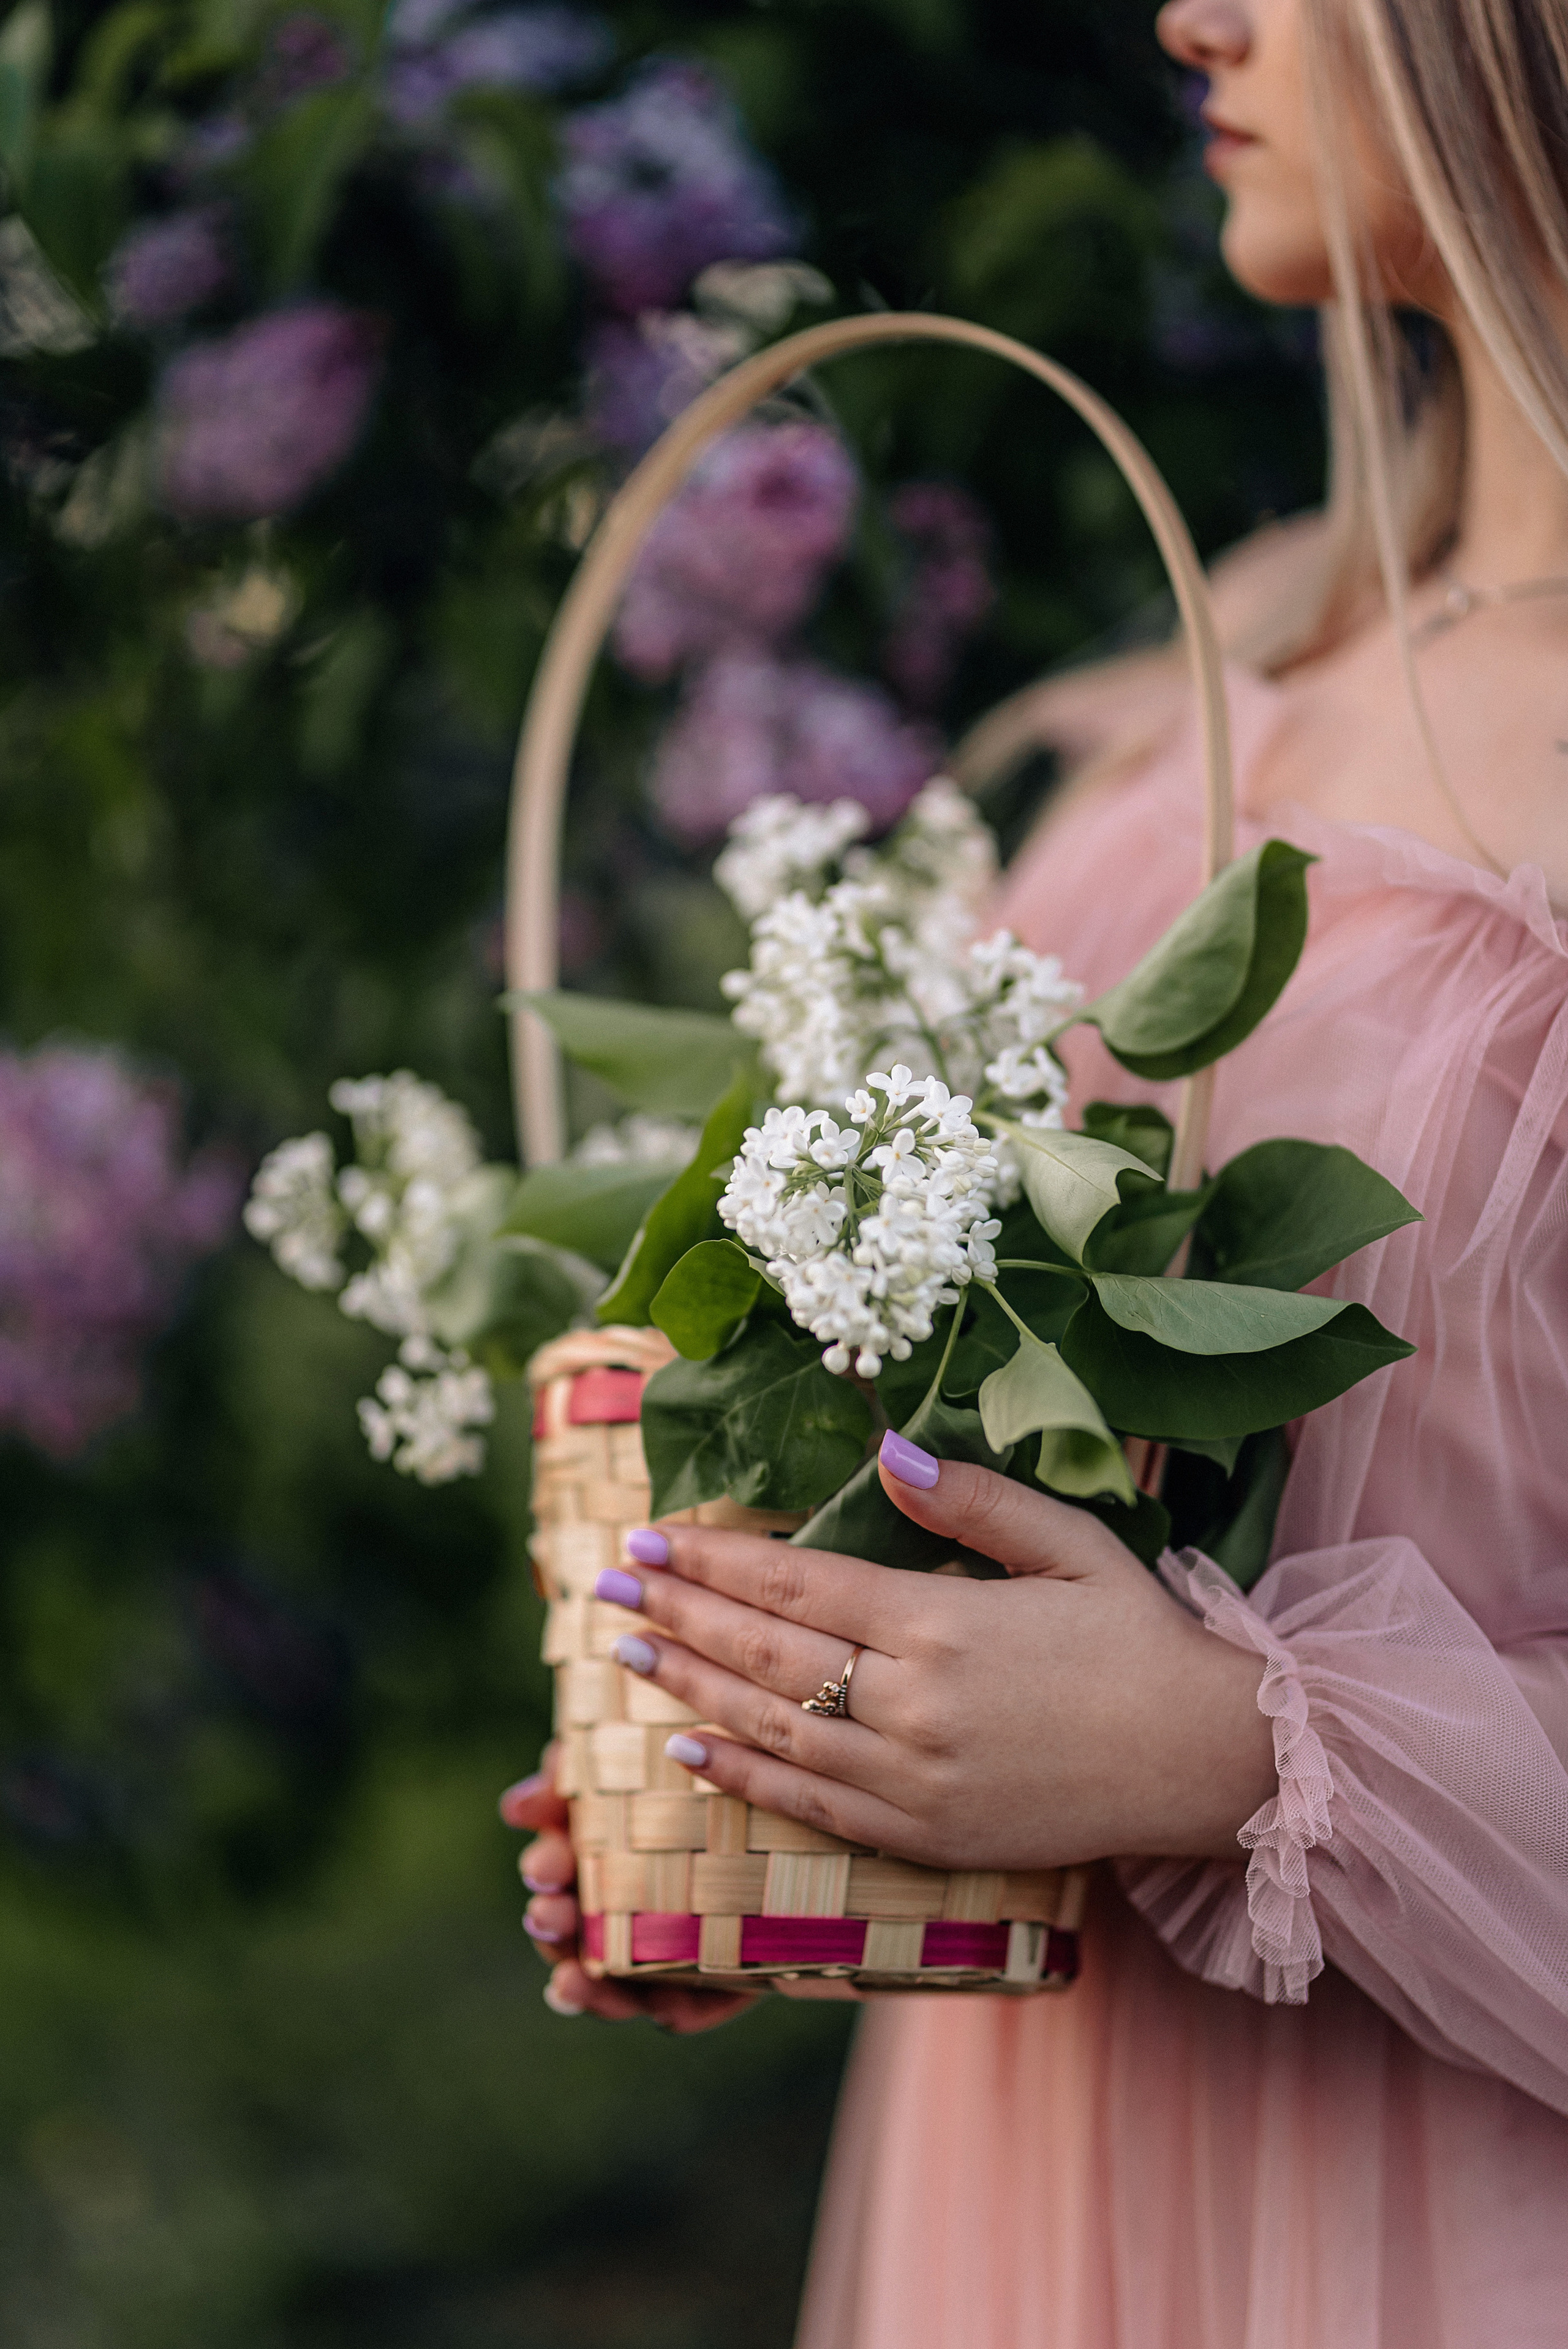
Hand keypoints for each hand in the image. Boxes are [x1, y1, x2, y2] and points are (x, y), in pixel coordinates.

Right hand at [497, 1745, 760, 2029]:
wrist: (805, 1809)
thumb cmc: (704, 1769)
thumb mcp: (640, 1755)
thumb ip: (581, 1769)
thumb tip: (515, 1806)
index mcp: (604, 1844)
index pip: (559, 1867)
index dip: (545, 1872)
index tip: (542, 1870)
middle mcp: (626, 1901)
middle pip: (576, 1929)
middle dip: (553, 1927)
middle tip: (547, 1916)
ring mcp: (668, 1943)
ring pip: (617, 1980)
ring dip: (589, 1985)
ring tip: (571, 1981)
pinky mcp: (719, 1974)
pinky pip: (694, 2004)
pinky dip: (676, 2008)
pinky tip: (666, 2008)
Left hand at [603, 1436, 1278, 1872]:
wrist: (1207, 1764)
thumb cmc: (1142, 1640)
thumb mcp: (1072, 1544)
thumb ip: (973, 1501)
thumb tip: (886, 1452)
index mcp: (944, 1624)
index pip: (798, 1588)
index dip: (715, 1561)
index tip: (649, 1538)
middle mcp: (914, 1706)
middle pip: (767, 1656)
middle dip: (679, 1613)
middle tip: (606, 1585)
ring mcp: (914, 1782)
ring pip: (773, 1731)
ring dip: (691, 1687)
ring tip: (627, 1653)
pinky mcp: (925, 1840)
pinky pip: (811, 1808)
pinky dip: (743, 1779)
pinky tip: (688, 1751)